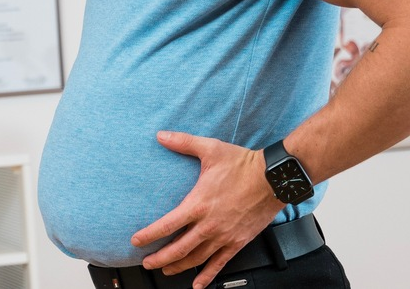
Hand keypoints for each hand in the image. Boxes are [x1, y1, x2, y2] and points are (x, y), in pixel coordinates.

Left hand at [131, 131, 283, 288]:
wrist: (274, 178)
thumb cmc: (243, 164)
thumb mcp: (210, 149)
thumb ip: (183, 142)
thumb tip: (161, 135)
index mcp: (199, 204)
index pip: (167, 225)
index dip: (149, 235)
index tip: (136, 241)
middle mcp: (210, 224)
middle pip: (178, 249)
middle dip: (159, 259)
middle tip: (147, 263)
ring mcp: (224, 236)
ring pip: (196, 259)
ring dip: (178, 267)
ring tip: (166, 270)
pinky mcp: (238, 242)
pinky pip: (219, 264)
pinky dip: (207, 276)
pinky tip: (198, 284)